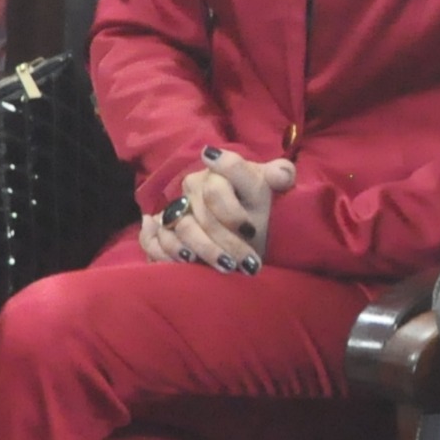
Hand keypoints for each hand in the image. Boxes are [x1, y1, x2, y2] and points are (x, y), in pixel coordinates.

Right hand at [147, 149, 291, 269]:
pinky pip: (158, 240)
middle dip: (229, 241)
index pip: (219, 183)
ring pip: (184, 228)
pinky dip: (170, 253)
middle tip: (249, 263)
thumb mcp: (275, 188)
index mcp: (220, 171)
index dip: (234, 210)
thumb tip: (279, 176)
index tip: (250, 230)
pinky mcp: (164, 228)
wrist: (242, 221)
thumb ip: (281, 175)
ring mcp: (177, 206)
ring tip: (228, 268)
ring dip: (206, 251)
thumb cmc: (259, 204)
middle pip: (205, 215)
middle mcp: (195, 185)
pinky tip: (189, 263)